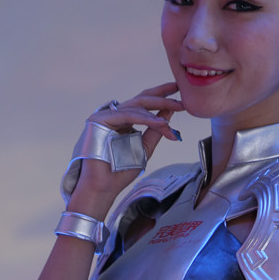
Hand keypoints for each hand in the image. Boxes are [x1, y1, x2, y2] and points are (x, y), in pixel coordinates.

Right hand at [73, 83, 183, 200]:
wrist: (105, 186)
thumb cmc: (121, 170)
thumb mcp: (145, 146)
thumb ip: (155, 129)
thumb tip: (169, 112)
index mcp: (123, 120)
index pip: (143, 103)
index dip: (161, 96)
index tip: (179, 93)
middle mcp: (114, 115)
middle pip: (140, 99)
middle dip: (162, 96)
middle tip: (179, 95)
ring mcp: (105, 116)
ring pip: (136, 106)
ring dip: (158, 108)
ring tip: (175, 109)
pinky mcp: (99, 120)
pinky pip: (127, 115)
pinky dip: (145, 118)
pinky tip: (159, 122)